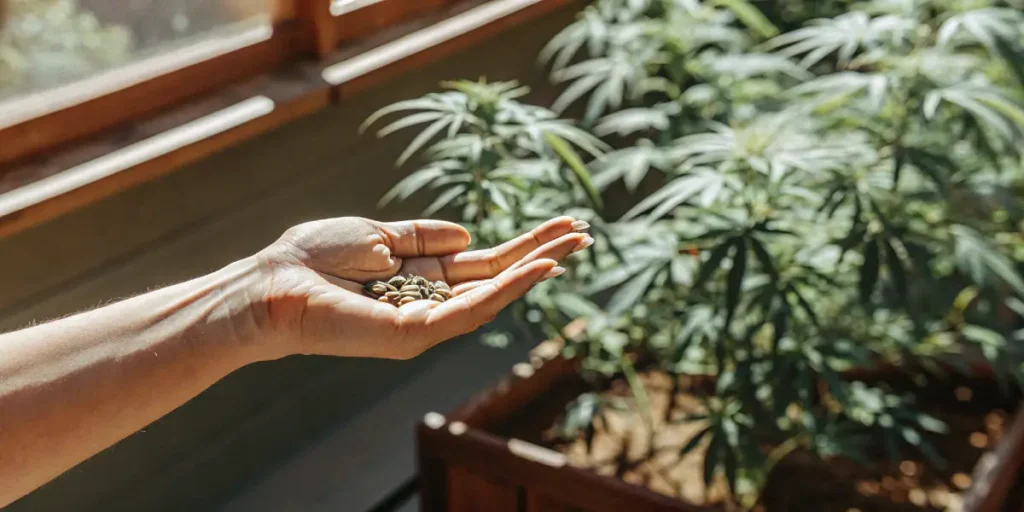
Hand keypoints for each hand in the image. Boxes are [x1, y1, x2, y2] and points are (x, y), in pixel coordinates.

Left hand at [250, 216, 592, 359]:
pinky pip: (469, 311)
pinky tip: (535, 269)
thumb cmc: (313, 257)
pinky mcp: (415, 333)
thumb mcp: (377, 234)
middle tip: (584, 234)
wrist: (272, 284)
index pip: (483, 263)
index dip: (521, 245)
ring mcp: (426, 320)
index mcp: (422, 275)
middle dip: (540, 254)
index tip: (559, 227)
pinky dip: (505, 291)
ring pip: (493, 295)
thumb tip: (470, 234)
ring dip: (534, 269)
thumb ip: (422, 235)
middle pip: (497, 277)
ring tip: (572, 246)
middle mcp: (430, 300)